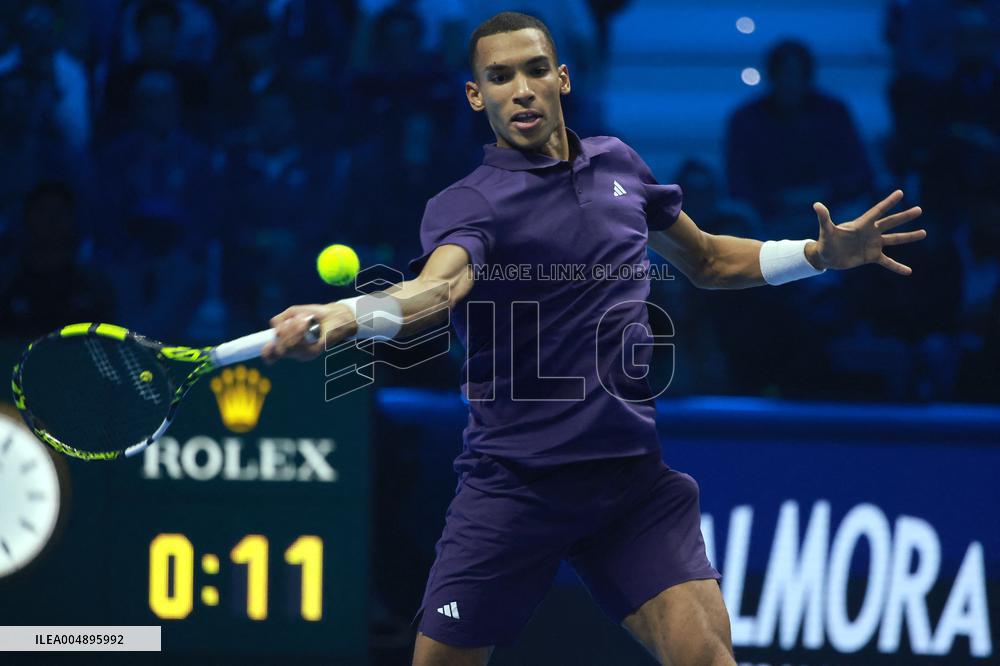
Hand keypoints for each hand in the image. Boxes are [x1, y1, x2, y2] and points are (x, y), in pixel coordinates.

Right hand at [261, 302, 357, 362]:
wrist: (335, 315)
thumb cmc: (315, 314)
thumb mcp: (293, 313)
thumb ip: (280, 320)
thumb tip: (274, 328)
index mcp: (287, 344)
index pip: (271, 355)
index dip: (267, 352)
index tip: (268, 345)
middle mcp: (294, 353)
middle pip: (277, 348)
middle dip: (282, 332)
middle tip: (293, 321)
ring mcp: (303, 354)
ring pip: (286, 345)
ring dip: (291, 329)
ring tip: (304, 321)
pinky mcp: (312, 352)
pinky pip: (296, 343)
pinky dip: (298, 329)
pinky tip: (306, 322)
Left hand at [810, 190, 925, 274]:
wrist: (826, 256)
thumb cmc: (825, 241)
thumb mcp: (826, 230)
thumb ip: (824, 218)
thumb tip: (816, 205)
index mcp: (861, 224)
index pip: (877, 211)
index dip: (888, 202)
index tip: (900, 193)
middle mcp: (870, 233)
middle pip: (890, 223)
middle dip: (904, 217)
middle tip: (919, 209)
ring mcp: (873, 244)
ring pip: (894, 240)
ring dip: (909, 237)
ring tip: (924, 233)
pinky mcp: (871, 257)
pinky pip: (887, 262)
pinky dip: (897, 267)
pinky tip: (908, 271)